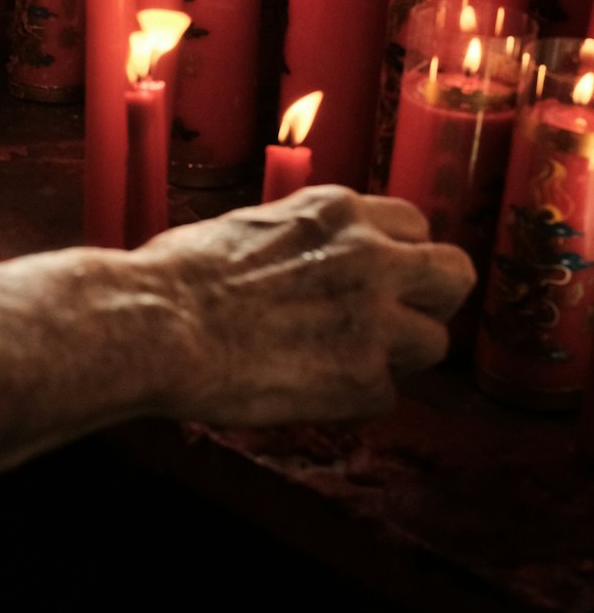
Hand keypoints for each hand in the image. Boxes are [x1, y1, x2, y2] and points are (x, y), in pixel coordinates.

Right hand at [135, 186, 475, 426]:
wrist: (156, 323)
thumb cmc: (180, 276)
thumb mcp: (255, 225)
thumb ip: (308, 239)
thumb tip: (315, 258)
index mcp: (339, 212)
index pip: (416, 226)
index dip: (400, 258)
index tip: (380, 280)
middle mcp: (370, 256)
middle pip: (455, 275)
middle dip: (431, 301)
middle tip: (394, 323)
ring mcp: (373, 318)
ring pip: (434, 343)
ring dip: (396, 358)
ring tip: (341, 365)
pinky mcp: (362, 379)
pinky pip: (386, 395)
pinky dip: (353, 400)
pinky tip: (307, 390)